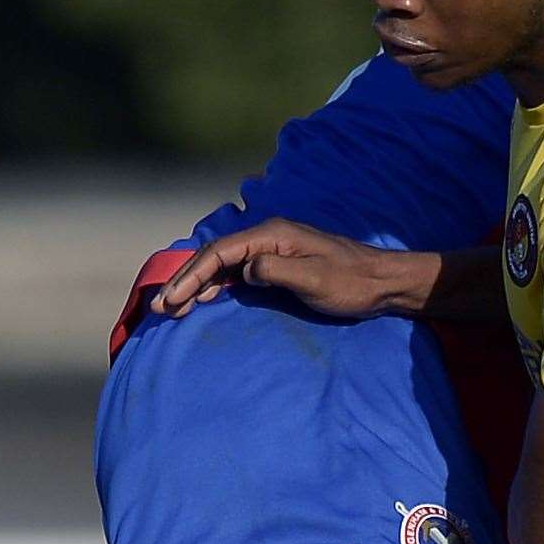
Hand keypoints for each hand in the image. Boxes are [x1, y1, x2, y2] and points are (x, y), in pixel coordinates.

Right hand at [151, 218, 408, 319]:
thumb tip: (244, 269)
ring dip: (197, 285)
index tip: (173, 299)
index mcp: (274, 234)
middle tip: (161, 307)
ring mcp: (273, 251)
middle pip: (216, 256)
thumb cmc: (352, 283)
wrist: (383, 283)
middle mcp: (269, 237)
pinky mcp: (278, 266)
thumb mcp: (315, 279)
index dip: (192, 274)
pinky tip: (203, 301)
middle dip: (186, 280)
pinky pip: (237, 273)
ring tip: (173, 308)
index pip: (221, 252)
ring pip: (224, 265)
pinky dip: (216, 287)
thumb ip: (276, 271)